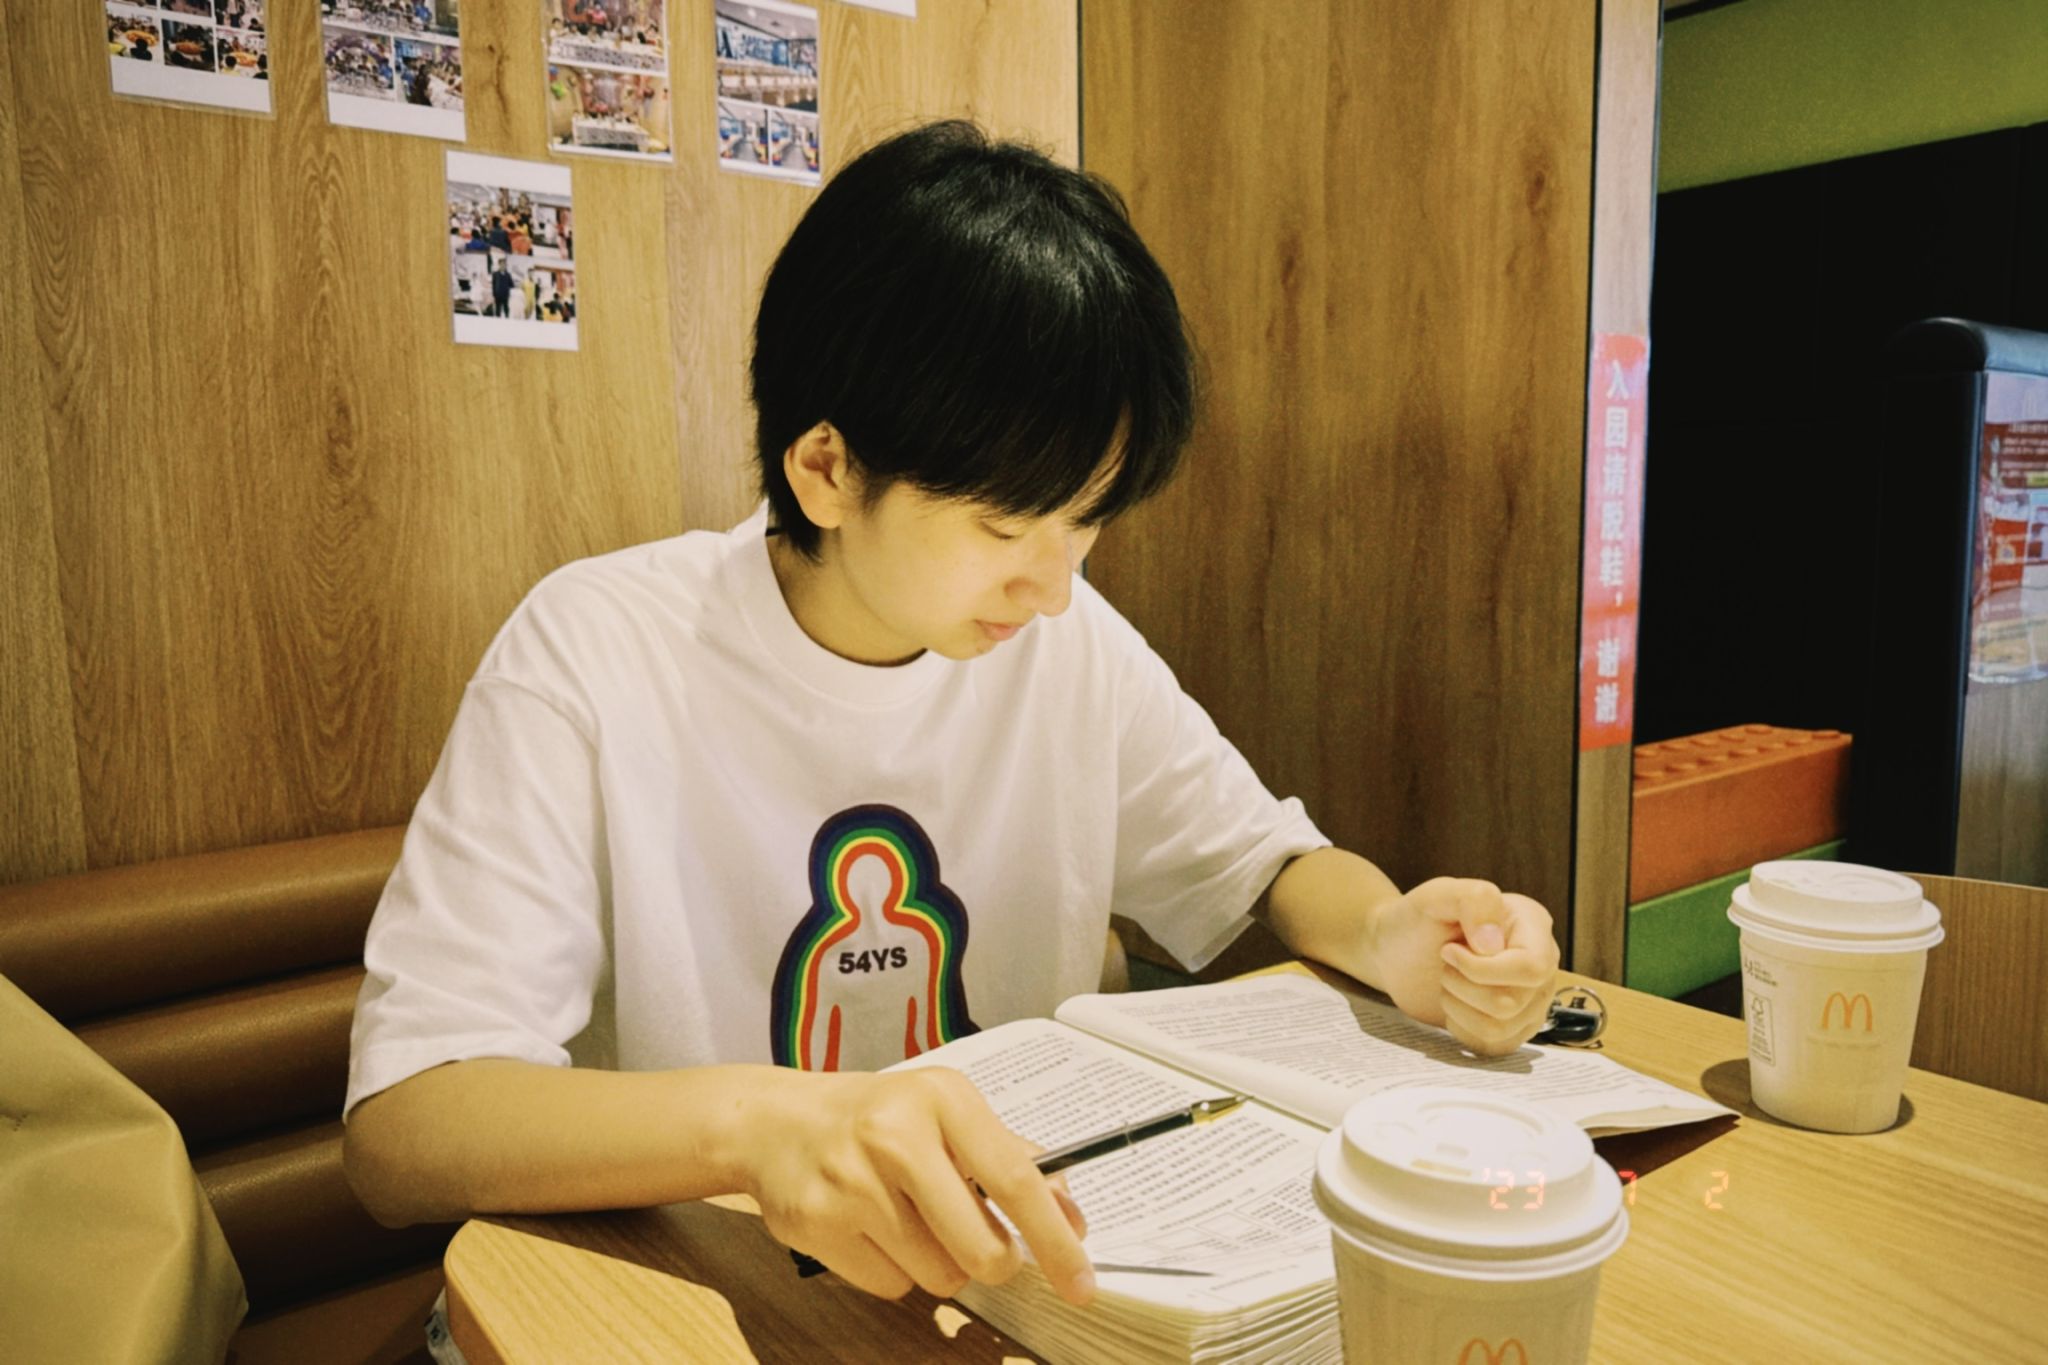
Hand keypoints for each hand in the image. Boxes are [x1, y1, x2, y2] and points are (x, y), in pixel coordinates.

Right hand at [744, 1067, 1093, 1303]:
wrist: (775, 1123)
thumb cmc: (878, 1119)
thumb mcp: (946, 1113)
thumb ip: (1009, 1159)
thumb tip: (1071, 1220)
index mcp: (941, 1098)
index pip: (1014, 1180)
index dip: (1054, 1239)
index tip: (1081, 1281)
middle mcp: (895, 1136)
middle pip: (981, 1249)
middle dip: (993, 1262)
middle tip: (981, 1244)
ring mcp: (852, 1184)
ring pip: (939, 1276)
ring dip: (940, 1264)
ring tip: (910, 1219)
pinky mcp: (817, 1225)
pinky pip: (892, 1288)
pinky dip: (896, 1272)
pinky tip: (872, 1230)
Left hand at [1371, 877, 1559, 1054]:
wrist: (1396, 950)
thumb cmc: (1417, 920)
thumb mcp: (1437, 895)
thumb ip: (1471, 900)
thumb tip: (1493, 945)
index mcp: (1531, 924)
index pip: (1531, 967)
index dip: (1483, 970)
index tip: (1447, 951)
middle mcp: (1542, 962)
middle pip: (1512, 1001)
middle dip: (1463, 987)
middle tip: (1444, 966)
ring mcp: (1532, 998)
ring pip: (1502, 1027)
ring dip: (1459, 1007)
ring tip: (1449, 983)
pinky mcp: (1514, 1026)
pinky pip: (1495, 1045)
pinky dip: (1463, 1028)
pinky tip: (1455, 1004)